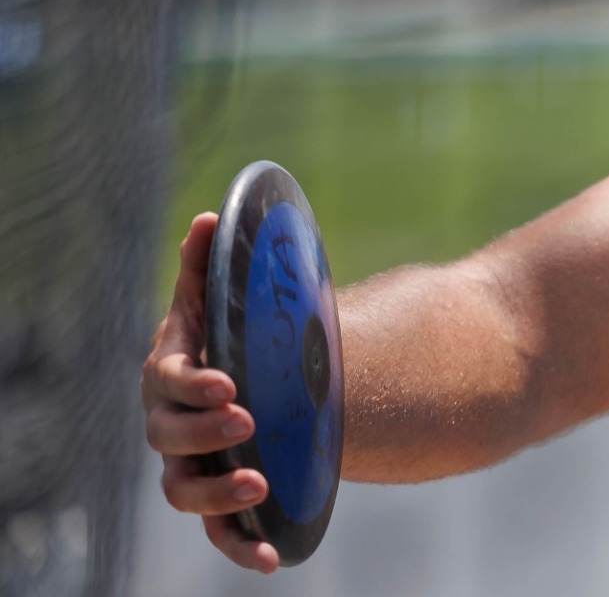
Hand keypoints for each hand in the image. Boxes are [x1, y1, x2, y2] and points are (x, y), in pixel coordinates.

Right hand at [140, 212, 280, 572]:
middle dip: (204, 434)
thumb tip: (209, 217)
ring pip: (182, 490)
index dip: (193, 386)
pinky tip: (273, 560)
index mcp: (172, 373)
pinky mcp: (220, 501)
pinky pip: (220, 533)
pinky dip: (240, 547)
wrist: (261, 380)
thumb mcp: (226, 300)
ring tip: (257, 484)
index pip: (167, 382)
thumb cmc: (235, 335)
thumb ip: (212, 267)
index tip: (231, 386)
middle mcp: (171, 424)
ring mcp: (191, 466)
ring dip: (215, 494)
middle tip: (248, 423)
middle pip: (167, 439)